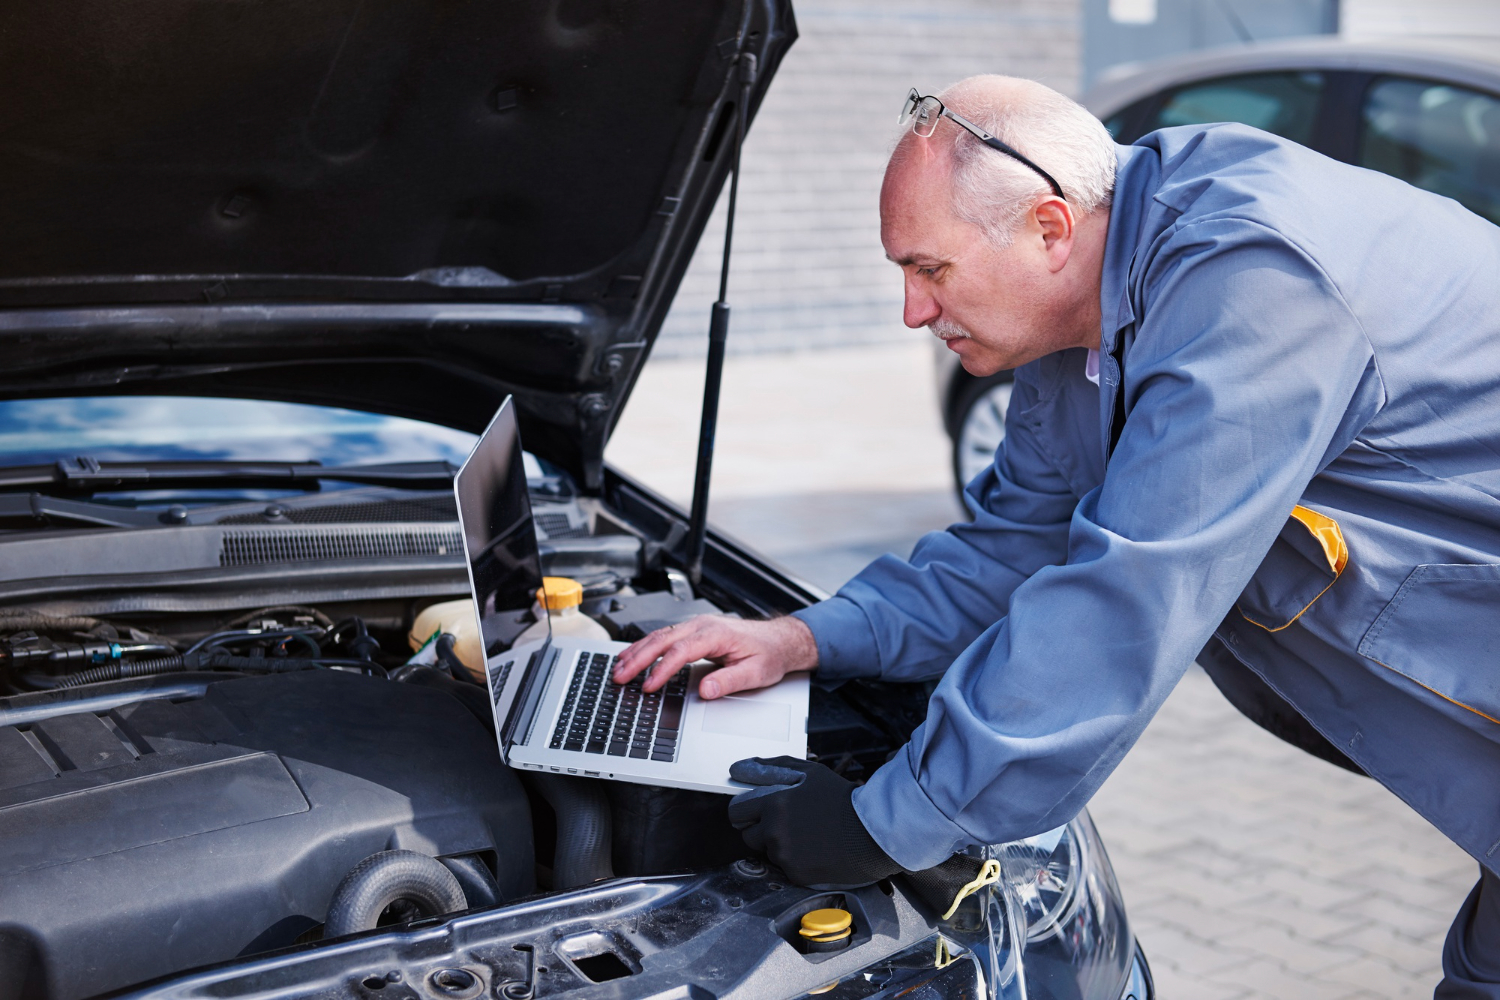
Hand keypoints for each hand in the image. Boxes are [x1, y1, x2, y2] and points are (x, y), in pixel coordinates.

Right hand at [612, 615, 816, 697]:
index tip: (649, 685)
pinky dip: (646, 647)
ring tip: (618, 668)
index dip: (662, 669)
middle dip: (639, 658)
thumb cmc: (768, 654)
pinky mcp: (694, 632)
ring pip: (660, 636)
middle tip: (620, 676)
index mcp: (716, 633)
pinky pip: (665, 637)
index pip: (682, 651)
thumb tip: (706, 689)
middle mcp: (703, 625)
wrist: (779, 640)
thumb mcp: (756, 672)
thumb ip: (729, 681)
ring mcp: (697, 626)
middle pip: (663, 639)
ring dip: (637, 651)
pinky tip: (633, 656)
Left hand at [726, 756, 901, 887]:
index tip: (758, 811)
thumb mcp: (809, 773)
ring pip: (767, 852)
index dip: (747, 811)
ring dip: (779, 845)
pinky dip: (795, 860)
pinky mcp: (795, 874)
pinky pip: (784, 867)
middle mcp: (774, 832)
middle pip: (748, 835)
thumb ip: (771, 768)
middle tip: (788, 823)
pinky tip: (814, 850)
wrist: (871, 833)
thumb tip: (739, 767)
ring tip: (807, 835)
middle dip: (761, 829)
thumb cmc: (842, 800)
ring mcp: (784, 855)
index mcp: (774, 804)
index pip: (736, 812)